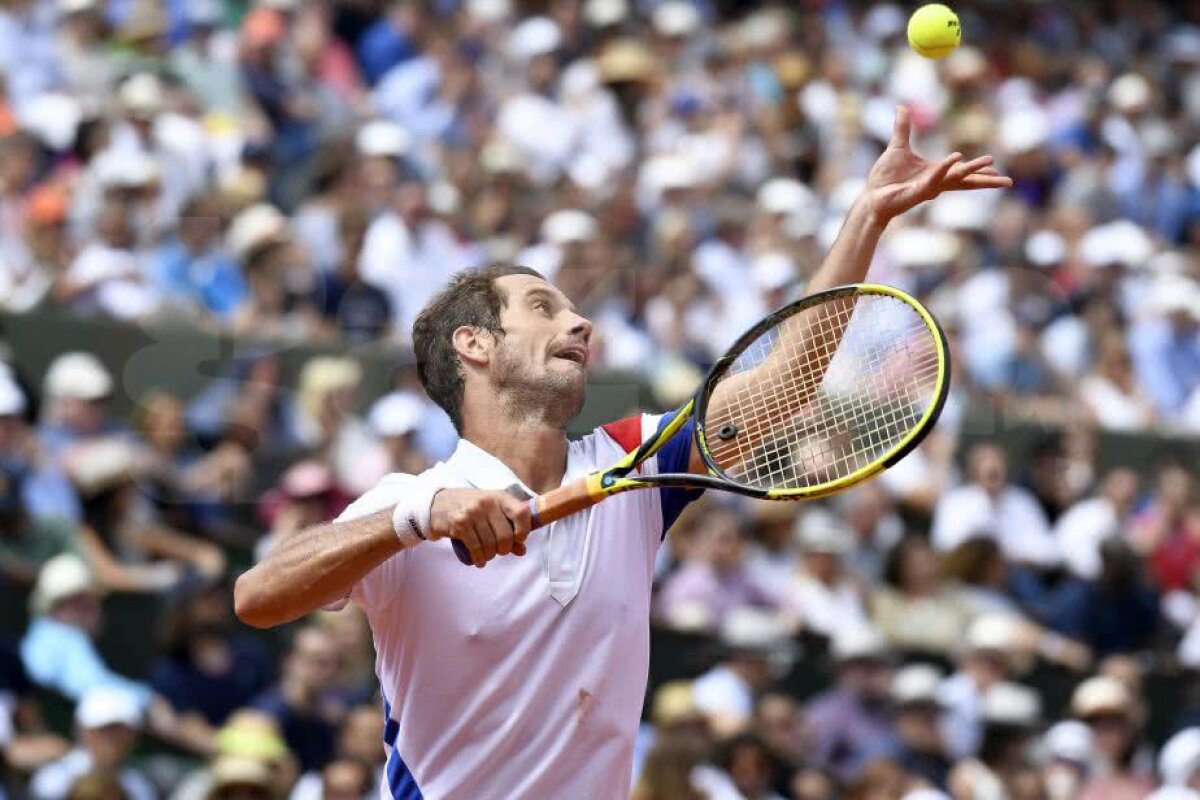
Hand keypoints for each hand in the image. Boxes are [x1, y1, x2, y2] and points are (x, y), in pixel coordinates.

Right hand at [430, 488, 531, 567]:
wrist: (438, 503)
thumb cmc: (471, 507)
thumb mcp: (492, 511)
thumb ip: (508, 528)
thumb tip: (522, 550)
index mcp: (500, 497)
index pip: (521, 513)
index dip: (524, 530)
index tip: (519, 538)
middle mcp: (487, 503)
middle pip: (506, 536)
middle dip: (504, 549)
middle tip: (499, 550)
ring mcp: (472, 513)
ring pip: (490, 545)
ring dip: (490, 555)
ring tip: (487, 555)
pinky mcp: (459, 524)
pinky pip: (476, 548)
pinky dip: (479, 559)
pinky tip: (479, 560)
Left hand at [865, 106, 1011, 222]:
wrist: (872, 195)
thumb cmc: (884, 177)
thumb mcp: (897, 146)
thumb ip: (902, 127)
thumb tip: (901, 106)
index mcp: (935, 173)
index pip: (962, 173)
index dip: (978, 170)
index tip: (994, 166)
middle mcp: (936, 182)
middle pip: (966, 181)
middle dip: (986, 179)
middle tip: (1008, 181)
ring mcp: (929, 188)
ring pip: (955, 178)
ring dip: (972, 169)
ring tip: (991, 162)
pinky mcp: (918, 192)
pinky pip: (934, 178)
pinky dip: (945, 168)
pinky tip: (957, 158)